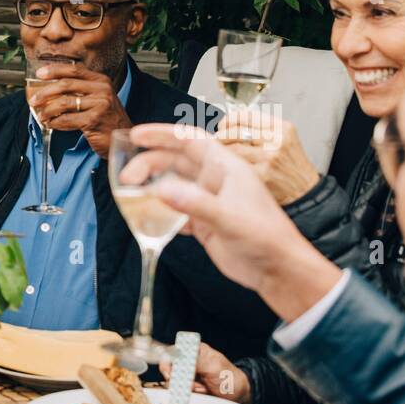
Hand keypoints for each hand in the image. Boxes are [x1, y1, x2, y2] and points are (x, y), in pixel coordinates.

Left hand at [28, 64, 131, 157]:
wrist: (122, 138)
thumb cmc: (108, 120)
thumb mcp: (99, 99)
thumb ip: (82, 90)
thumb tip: (52, 87)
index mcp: (101, 81)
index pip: (74, 70)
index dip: (55, 70)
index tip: (40, 74)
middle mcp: (102, 90)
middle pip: (66, 85)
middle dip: (45, 92)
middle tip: (34, 100)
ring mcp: (100, 105)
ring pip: (64, 103)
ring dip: (48, 110)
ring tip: (41, 116)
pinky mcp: (94, 121)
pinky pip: (67, 120)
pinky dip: (55, 123)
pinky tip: (51, 124)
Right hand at [128, 125, 341, 320]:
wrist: (277, 269)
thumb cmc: (266, 237)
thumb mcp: (229, 217)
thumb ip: (195, 204)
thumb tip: (161, 190)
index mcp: (226, 168)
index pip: (190, 140)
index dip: (163, 134)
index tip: (137, 135)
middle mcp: (215, 181)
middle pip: (176, 162)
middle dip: (150, 163)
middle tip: (127, 176)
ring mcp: (208, 202)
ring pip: (172, 186)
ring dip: (151, 187)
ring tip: (129, 193)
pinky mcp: (204, 224)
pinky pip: (175, 212)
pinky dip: (158, 212)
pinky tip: (144, 216)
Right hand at [160, 341, 250, 403]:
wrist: (236, 395)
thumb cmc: (229, 376)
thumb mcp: (213, 366)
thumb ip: (196, 362)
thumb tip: (180, 360)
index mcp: (194, 350)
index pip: (173, 352)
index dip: (168, 363)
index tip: (170, 373)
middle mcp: (188, 362)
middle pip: (169, 369)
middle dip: (180, 379)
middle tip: (194, 383)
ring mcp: (187, 376)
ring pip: (173, 383)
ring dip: (187, 388)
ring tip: (203, 387)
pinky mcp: (188, 388)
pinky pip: (179, 392)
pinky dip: (189, 394)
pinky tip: (201, 392)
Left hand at [217, 114, 320, 205]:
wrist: (305, 191)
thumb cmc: (292, 166)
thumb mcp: (285, 138)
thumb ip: (262, 129)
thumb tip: (231, 124)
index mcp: (281, 128)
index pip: (246, 115)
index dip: (229, 119)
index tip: (223, 125)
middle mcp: (276, 141)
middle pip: (236, 132)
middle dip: (221, 136)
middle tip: (217, 141)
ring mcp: (269, 159)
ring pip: (233, 150)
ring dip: (221, 153)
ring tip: (221, 156)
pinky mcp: (262, 176)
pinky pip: (236, 167)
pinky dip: (228, 167)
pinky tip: (228, 168)